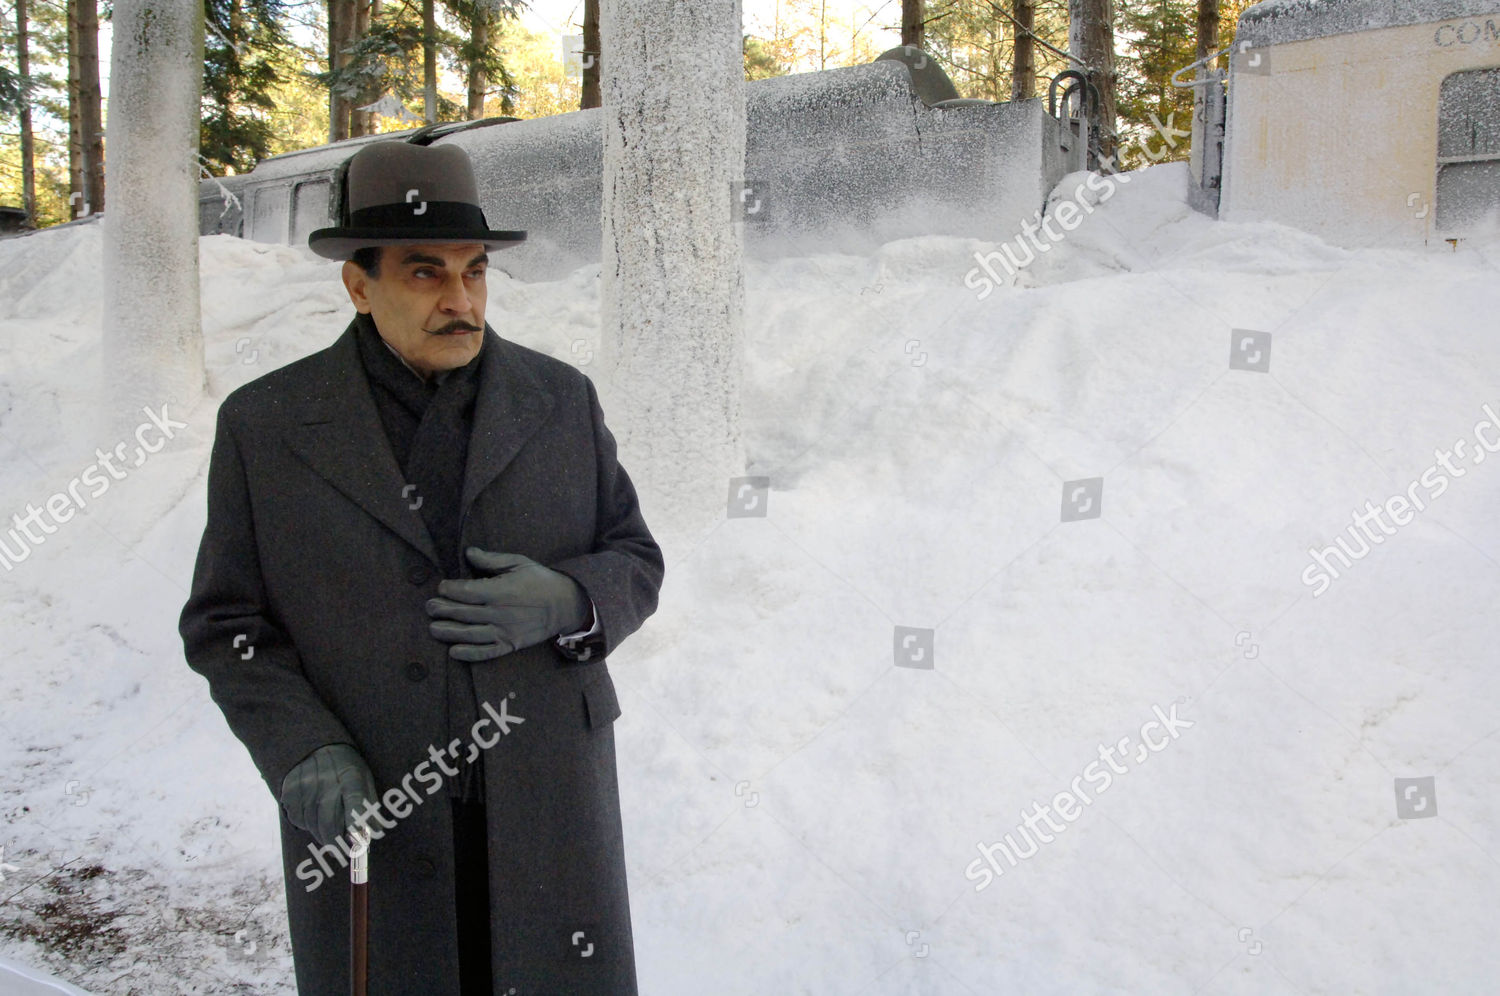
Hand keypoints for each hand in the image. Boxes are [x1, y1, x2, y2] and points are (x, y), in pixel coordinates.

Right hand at [279, 743, 377, 846]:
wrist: (315, 747)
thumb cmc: (347, 769)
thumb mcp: (365, 779)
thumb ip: (369, 807)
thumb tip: (375, 833)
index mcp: (352, 776)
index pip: (355, 801)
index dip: (356, 823)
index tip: (359, 843)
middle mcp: (327, 780)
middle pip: (329, 822)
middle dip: (336, 843)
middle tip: (340, 853)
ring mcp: (306, 785)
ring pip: (312, 825)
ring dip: (321, 834)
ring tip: (327, 827)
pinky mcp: (290, 790)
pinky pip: (297, 819)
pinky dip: (306, 824)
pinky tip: (312, 812)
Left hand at [426, 547, 590, 661]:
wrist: (565, 604)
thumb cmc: (540, 580)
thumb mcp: (519, 562)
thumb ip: (491, 560)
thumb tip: (468, 553)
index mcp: (501, 590)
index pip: (467, 591)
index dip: (450, 589)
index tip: (441, 587)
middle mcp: (500, 612)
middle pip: (464, 613)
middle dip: (442, 610)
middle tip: (429, 607)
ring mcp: (505, 631)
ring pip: (470, 634)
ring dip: (449, 632)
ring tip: (433, 629)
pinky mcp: (510, 644)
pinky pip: (486, 652)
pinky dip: (469, 654)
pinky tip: (453, 652)